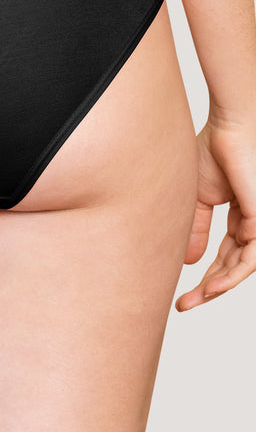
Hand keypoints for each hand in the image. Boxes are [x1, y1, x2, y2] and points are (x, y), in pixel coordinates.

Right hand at [176, 115, 255, 310]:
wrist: (228, 128)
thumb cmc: (212, 149)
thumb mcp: (198, 198)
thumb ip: (196, 229)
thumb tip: (190, 262)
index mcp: (239, 213)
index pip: (225, 254)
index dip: (205, 274)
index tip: (183, 292)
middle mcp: (253, 222)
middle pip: (233, 265)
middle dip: (209, 288)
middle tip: (185, 304)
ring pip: (243, 268)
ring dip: (218, 288)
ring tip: (193, 300)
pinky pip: (251, 260)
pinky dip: (231, 277)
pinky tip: (211, 288)